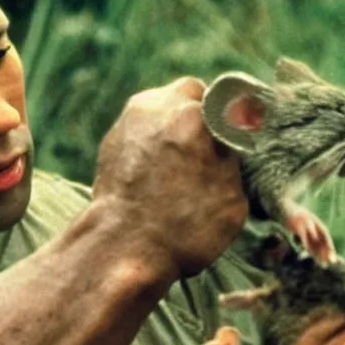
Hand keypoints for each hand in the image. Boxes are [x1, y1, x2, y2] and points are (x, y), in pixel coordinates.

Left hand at [93, 77, 247, 276]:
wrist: (124, 249)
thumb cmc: (183, 228)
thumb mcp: (231, 197)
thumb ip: (230, 160)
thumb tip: (228, 145)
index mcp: (194, 115)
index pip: (226, 97)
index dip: (233, 117)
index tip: (235, 136)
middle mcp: (157, 108)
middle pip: (188, 95)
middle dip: (199, 116)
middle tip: (206, 150)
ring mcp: (128, 123)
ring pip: (161, 111)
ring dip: (173, 129)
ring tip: (180, 166)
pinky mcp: (110, 143)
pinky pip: (140, 132)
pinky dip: (151, 145)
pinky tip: (156, 174)